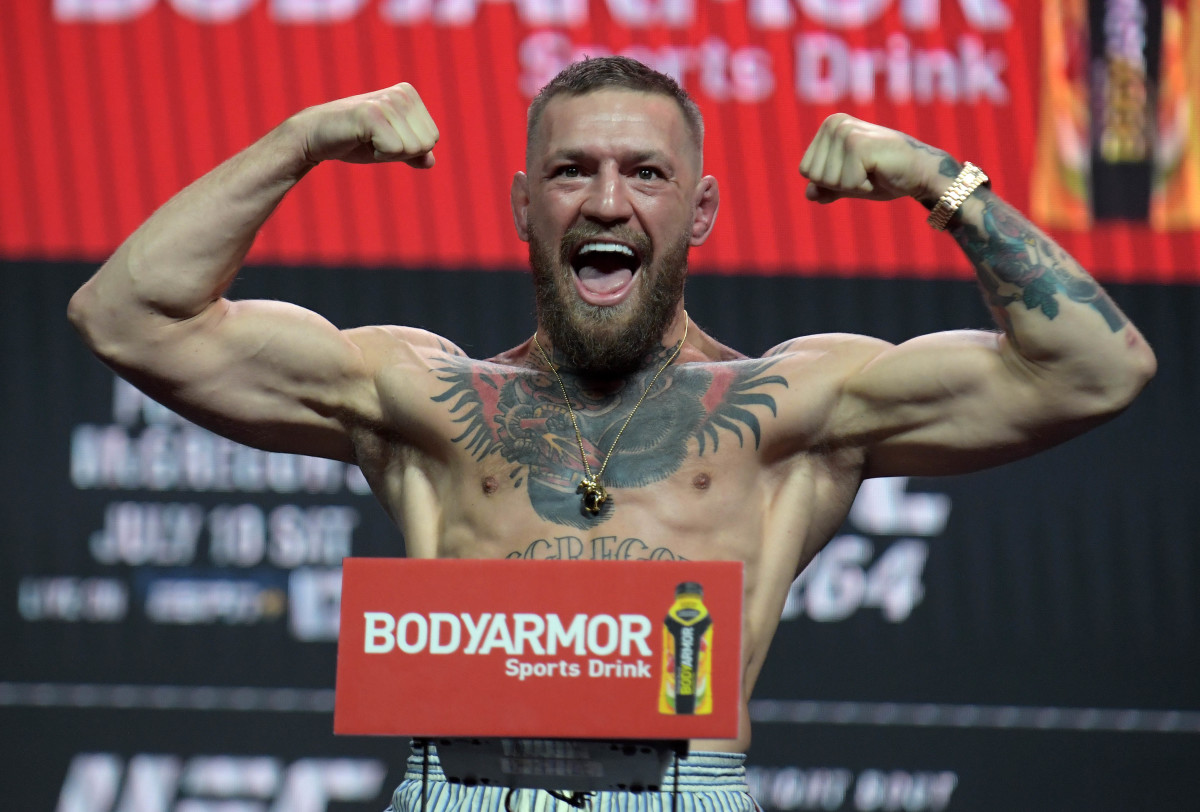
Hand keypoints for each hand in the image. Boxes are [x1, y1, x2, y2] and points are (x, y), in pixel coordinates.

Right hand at [295, 83, 439, 167]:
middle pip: (426, 143)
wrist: (315, 136)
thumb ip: (412, 153)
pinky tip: (361, 140)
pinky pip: (395, 149)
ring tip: (367, 139)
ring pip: (412, 148)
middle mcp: (401, 93)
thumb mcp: (389, 147)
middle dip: (401, 153)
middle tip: (375, 141)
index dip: (408, 149)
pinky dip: (379, 154)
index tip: (384, 139)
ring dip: (388, 154)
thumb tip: (431, 162)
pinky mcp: (372, 113)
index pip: (432, 138)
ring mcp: (387, 101)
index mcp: (409, 95)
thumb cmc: (353, 141)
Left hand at [799, 114, 944, 203]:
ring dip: (853, 185)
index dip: (831, 182)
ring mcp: (846, 132)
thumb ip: (827, 187)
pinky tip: (879, 172)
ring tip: (873, 170)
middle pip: (814, 176)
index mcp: (828, 127)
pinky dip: (863, 187)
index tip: (856, 170)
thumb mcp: (849, 183)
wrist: (920, 172)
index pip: (806, 170)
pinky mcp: (859, 145)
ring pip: (828, 181)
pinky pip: (846, 184)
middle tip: (866, 171)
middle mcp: (834, 124)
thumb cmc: (885, 175)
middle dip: (840, 184)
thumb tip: (809, 194)